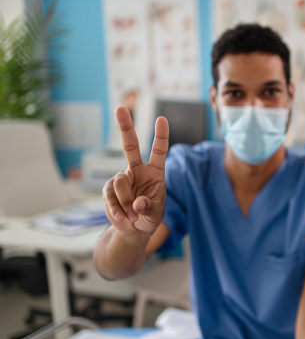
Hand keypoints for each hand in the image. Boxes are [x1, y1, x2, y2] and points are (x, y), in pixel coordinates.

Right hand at [102, 107, 168, 234]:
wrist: (133, 230)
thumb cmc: (148, 217)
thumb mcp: (154, 216)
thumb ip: (148, 208)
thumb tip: (138, 203)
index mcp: (155, 172)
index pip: (159, 151)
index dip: (160, 135)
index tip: (161, 119)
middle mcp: (137, 170)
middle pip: (130, 145)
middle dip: (125, 126)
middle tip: (120, 108)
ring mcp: (122, 178)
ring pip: (120, 182)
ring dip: (126, 202)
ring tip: (132, 216)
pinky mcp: (108, 189)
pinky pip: (109, 195)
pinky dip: (116, 209)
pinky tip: (122, 217)